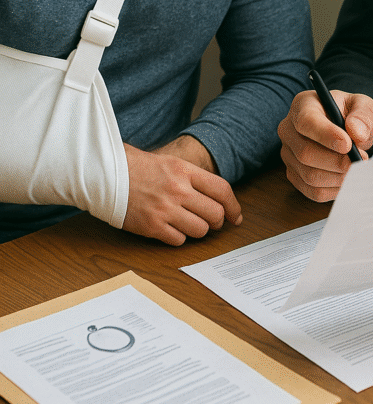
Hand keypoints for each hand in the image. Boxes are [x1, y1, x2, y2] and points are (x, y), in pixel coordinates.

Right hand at [122, 138, 241, 245]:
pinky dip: (178, 237)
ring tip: (188, 223)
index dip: (233, 206)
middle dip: (217, 221)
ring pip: (200, 230)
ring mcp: (165, 209)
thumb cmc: (139, 168)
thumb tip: (218, 199)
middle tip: (211, 221)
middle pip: (215, 214)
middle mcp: (178, 190)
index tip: (235, 216)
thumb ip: (194, 178)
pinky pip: (179, 240)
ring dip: (198, 230)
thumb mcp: (171, 163)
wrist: (106, 174)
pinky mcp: (152, 226)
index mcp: (185, 171)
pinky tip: (170, 228)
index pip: (222, 190)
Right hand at [278, 89, 372, 201]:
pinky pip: (313, 191)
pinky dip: (335, 189)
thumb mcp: (363, 106)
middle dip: (337, 161)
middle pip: (305, 153)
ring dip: (339, 177)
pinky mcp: (295, 175)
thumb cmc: (352, 115)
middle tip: (361, 161)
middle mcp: (289, 130)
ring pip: (310, 175)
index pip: (306, 122)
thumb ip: (363, 115)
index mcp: (303, 105)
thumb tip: (356, 132)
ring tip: (357, 169)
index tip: (348, 145)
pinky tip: (348, 179)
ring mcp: (289, 154)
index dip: (325, 135)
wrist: (348, 131)